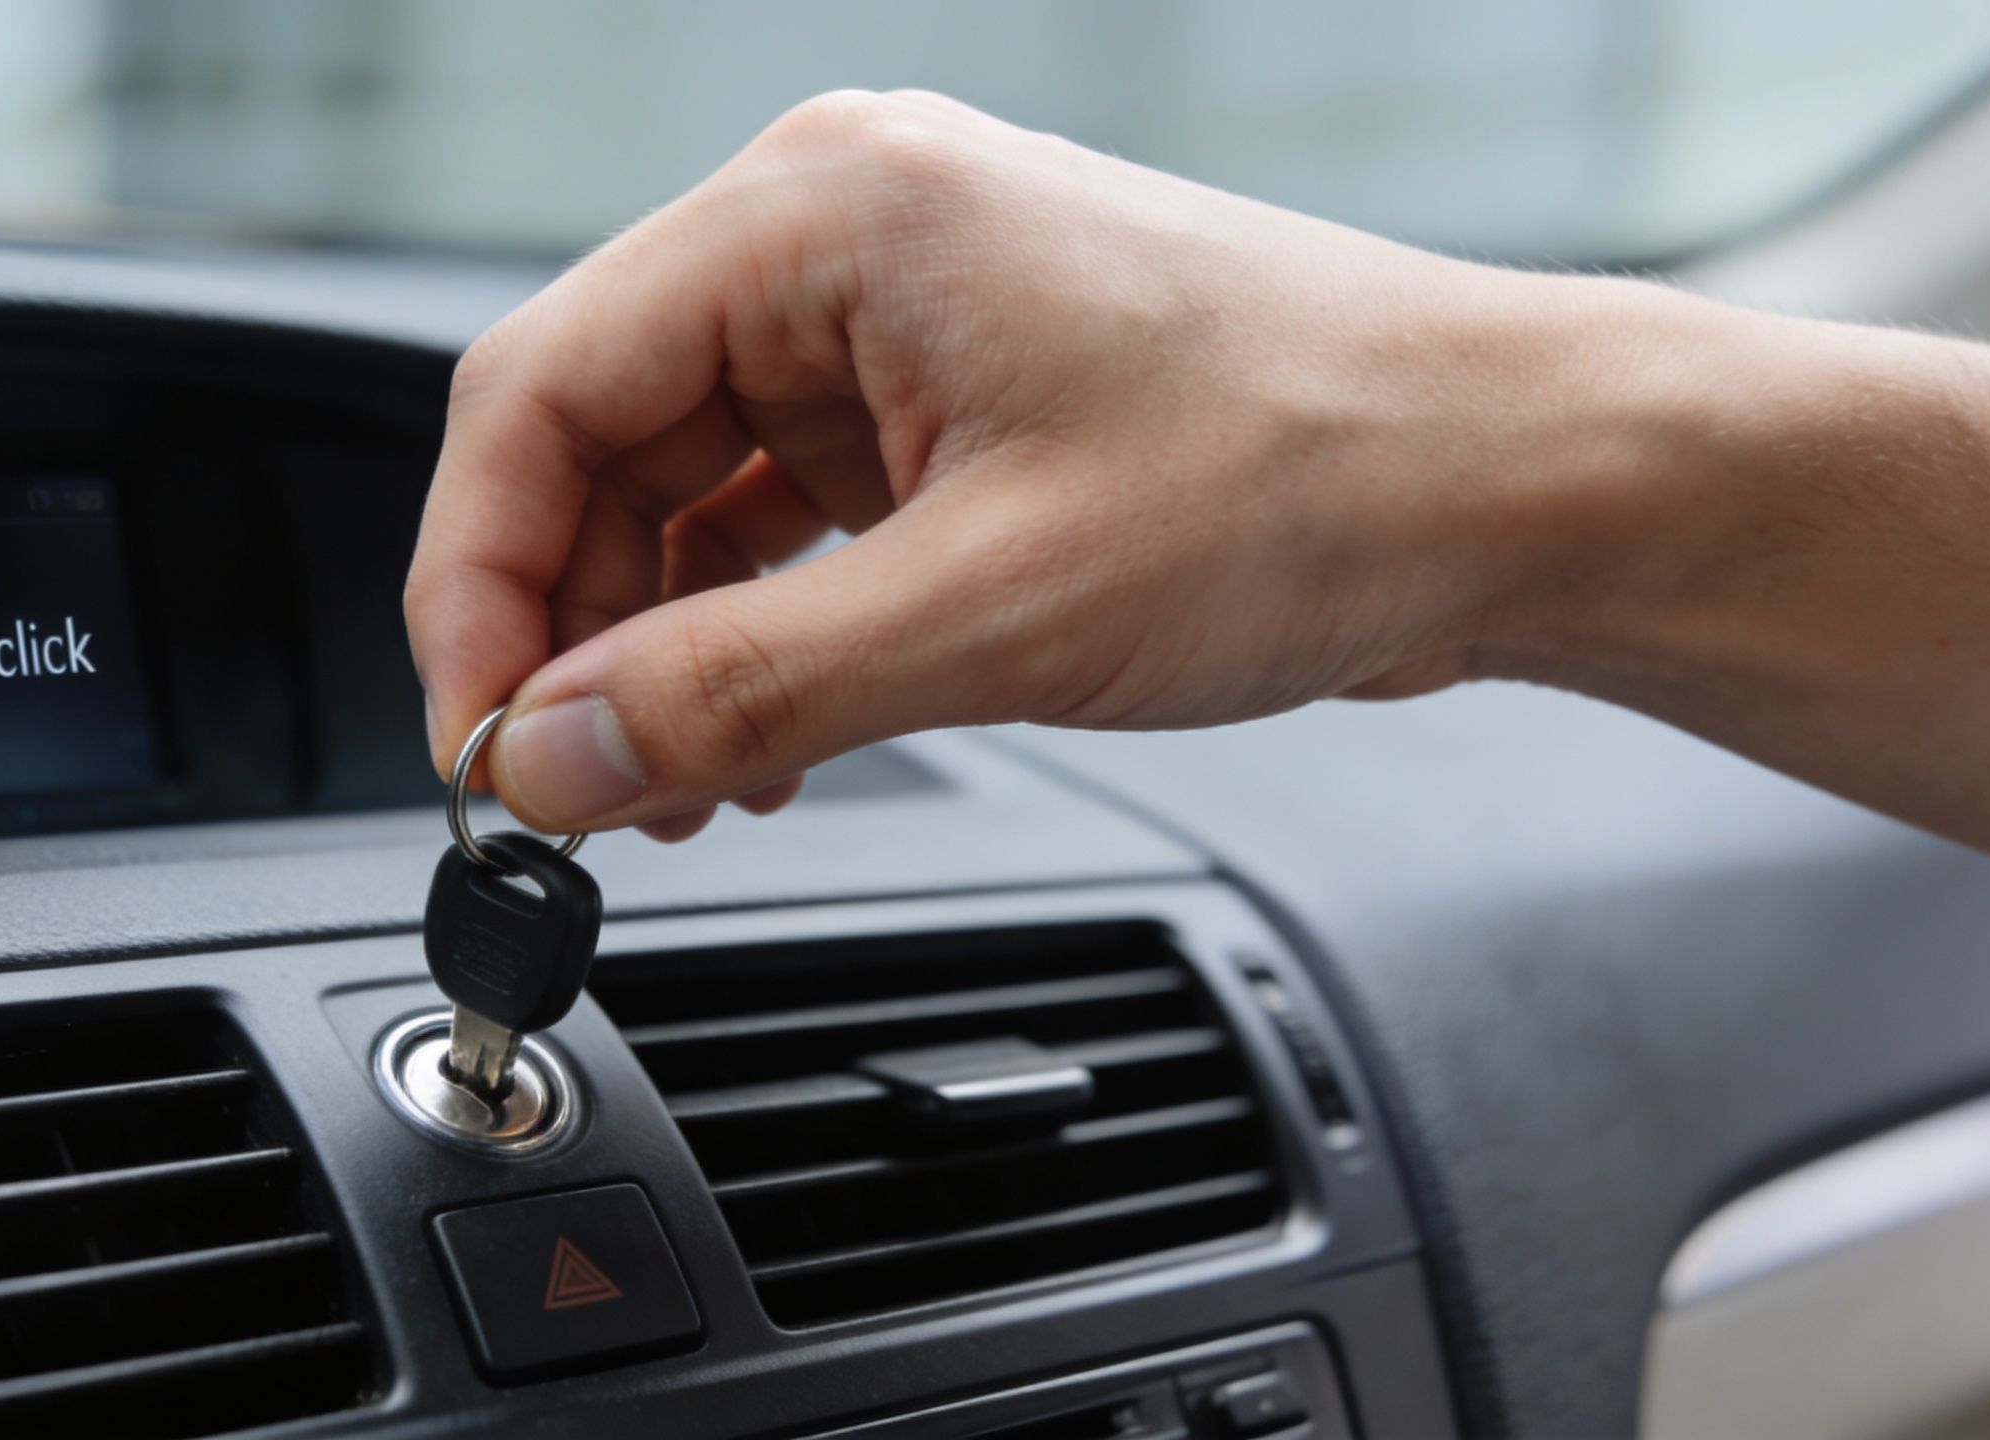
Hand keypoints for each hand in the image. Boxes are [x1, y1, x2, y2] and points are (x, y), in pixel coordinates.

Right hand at [405, 89, 1661, 838]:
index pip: (540, 386)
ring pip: (684, 485)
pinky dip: (755, 629)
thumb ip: (745, 689)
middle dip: (571, 630)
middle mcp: (845, 237)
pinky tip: (768, 739)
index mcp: (828, 211)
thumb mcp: (997, 607)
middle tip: (578, 795)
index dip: (477, 583)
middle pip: (598, 436)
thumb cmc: (1315, 472)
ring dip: (662, 647)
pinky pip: (784, 513)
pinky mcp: (951, 401)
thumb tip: (555, 760)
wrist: (1512, 482)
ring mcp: (901, 319)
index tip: (487, 745)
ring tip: (683, 794)